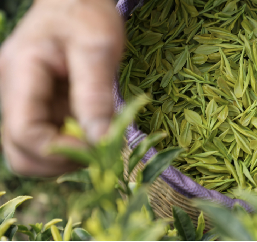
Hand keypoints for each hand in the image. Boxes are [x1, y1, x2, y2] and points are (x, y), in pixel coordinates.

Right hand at [0, 0, 123, 176]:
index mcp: (20, 74)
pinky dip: (70, 145)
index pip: (24, 133)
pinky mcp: (37, 107)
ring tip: (97, 140)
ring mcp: (22, 103)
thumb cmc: (86, 16)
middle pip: (20, 153)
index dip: (60, 151)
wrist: (76, 2)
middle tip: (98, 150)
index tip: (97, 146)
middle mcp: (12, 93)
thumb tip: (101, 141)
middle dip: (60, 162)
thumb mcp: (97, 49)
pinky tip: (91, 131)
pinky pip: (47, 139)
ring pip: (32, 152)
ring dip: (66, 157)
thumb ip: (95, 94)